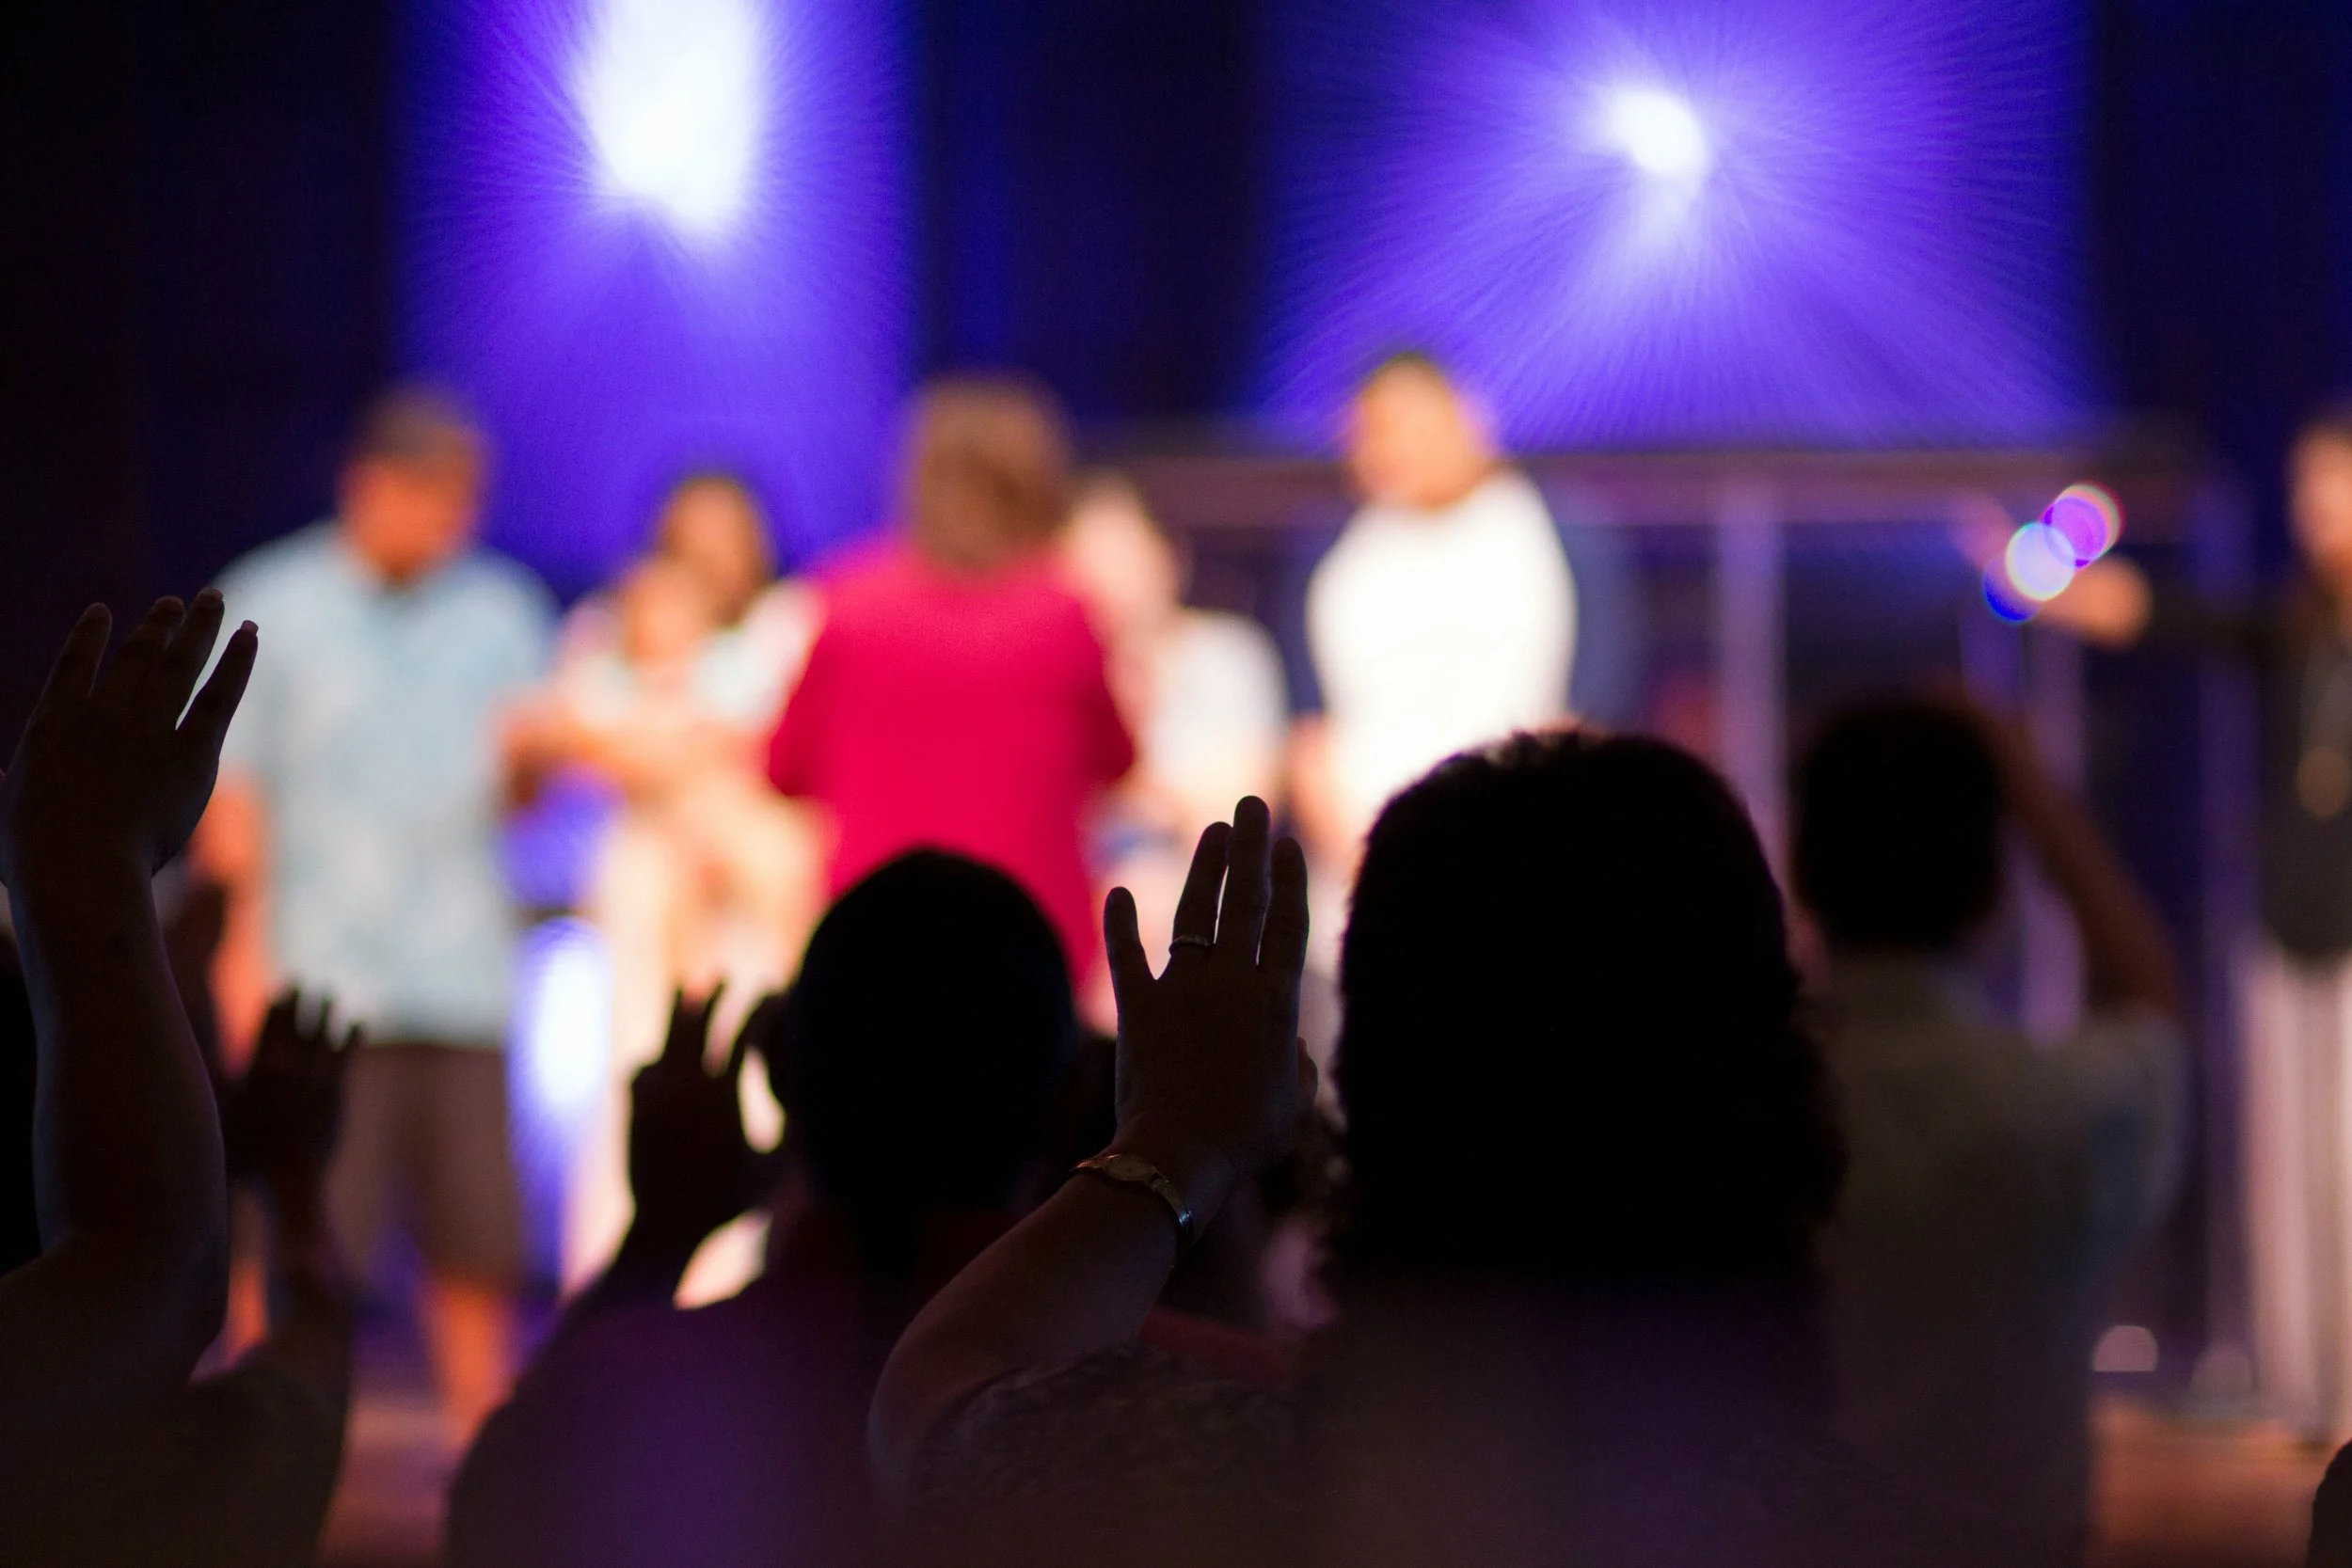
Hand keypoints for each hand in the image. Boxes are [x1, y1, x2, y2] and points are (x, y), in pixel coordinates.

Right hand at [0, 594, 257, 888]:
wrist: (76, 869)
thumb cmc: (30, 855)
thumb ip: (2, 786)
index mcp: (51, 725)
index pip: (73, 666)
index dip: (89, 635)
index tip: (102, 610)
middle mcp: (101, 716)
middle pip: (136, 655)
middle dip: (159, 623)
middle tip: (178, 600)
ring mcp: (146, 731)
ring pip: (180, 663)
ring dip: (200, 626)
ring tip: (214, 599)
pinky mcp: (191, 753)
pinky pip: (219, 696)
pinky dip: (237, 662)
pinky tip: (251, 635)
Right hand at [227, 989, 354, 1219]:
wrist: (290, 1178)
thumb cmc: (250, 1158)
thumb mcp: (222, 1121)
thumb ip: (217, 1092)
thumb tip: (201, 1071)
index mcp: (259, 1076)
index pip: (266, 1033)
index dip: (274, 1011)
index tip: (278, 992)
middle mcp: (288, 1072)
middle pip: (295, 1029)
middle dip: (298, 1004)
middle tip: (302, 983)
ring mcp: (315, 1081)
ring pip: (322, 1037)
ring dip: (326, 1014)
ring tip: (329, 994)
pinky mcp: (337, 1094)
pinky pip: (345, 1058)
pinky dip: (350, 1039)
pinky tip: (356, 1024)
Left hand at [626, 987, 779, 1252]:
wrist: (663, 1231)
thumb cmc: (728, 1206)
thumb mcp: (777, 1172)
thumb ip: (799, 1136)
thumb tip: (828, 1110)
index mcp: (721, 1096)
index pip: (744, 1035)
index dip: (761, 1011)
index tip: (774, 993)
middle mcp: (682, 1089)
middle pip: (696, 1024)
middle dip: (711, 996)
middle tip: (721, 975)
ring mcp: (652, 1099)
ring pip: (663, 1042)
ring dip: (676, 1016)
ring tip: (684, 991)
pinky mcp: (632, 1115)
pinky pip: (639, 1073)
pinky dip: (652, 1061)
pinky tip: (657, 1058)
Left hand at [1103, 796, 1314, 1224]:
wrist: (1178, 1155)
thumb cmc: (1246, 1138)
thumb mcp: (1294, 1101)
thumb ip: (1297, 1062)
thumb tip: (1290, 1047)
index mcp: (1275, 1001)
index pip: (1288, 925)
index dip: (1289, 880)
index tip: (1286, 844)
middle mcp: (1230, 982)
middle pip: (1245, 901)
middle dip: (1250, 849)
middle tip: (1250, 806)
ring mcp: (1181, 990)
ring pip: (1194, 913)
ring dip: (1203, 869)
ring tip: (1213, 832)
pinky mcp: (1138, 1007)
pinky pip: (1128, 955)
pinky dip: (1121, 924)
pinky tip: (1118, 894)